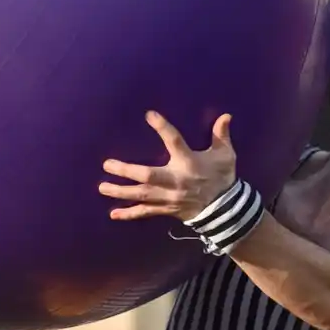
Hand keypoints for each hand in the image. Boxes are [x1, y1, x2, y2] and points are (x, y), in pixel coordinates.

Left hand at [99, 111, 237, 221]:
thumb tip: (226, 116)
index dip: (163, 128)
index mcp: (189, 162)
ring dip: (121, 192)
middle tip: (107, 165)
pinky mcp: (166, 209)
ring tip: (102, 187)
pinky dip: (130, 214)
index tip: (149, 115)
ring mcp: (169, 197)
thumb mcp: (225, 155)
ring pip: (142, 194)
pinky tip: (114, 214)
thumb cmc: (222, 177)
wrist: (225, 210)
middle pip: (148, 175)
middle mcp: (176, 180)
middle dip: (127, 171)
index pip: (175, 141)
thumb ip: (221, 135)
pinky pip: (146, 212)